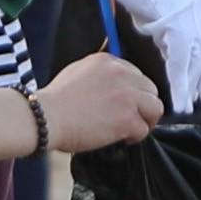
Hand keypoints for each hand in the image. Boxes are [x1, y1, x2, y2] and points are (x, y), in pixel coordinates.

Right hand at [40, 53, 165, 154]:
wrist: (45, 117)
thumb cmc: (55, 100)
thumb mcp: (76, 71)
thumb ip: (99, 73)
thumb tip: (110, 83)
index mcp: (109, 61)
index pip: (136, 74)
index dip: (133, 91)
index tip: (125, 103)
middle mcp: (122, 74)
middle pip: (150, 89)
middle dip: (142, 104)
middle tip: (131, 117)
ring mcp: (127, 96)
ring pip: (155, 108)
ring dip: (145, 119)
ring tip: (131, 128)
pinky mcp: (127, 118)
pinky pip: (144, 129)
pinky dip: (135, 136)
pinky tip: (122, 139)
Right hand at [90, 0, 200, 114]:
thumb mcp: (164, 6)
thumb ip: (173, 28)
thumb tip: (173, 54)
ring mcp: (192, 15)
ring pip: (197, 60)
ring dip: (193, 86)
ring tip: (188, 105)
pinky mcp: (177, 23)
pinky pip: (181, 60)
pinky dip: (180, 81)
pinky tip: (179, 96)